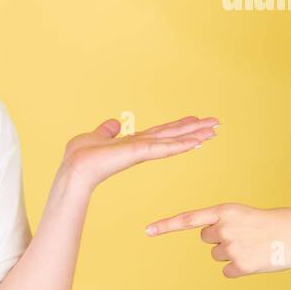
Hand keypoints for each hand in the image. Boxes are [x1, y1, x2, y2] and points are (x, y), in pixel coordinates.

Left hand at [60, 115, 217, 191]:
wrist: (75, 168)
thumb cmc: (81, 156)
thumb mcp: (95, 136)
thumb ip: (107, 130)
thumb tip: (114, 123)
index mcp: (134, 143)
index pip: (161, 133)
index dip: (178, 127)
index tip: (195, 121)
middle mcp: (142, 147)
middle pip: (172, 135)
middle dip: (194, 130)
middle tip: (216, 124)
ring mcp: (142, 150)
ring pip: (173, 140)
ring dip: (194, 135)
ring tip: (214, 130)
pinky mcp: (139, 153)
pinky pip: (163, 147)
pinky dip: (180, 144)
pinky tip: (196, 142)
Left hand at [144, 202, 290, 277]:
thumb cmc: (272, 223)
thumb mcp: (243, 215)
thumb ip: (223, 223)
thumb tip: (210, 239)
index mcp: (223, 212)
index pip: (188, 219)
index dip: (166, 225)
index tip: (147, 231)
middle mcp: (223, 228)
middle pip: (206, 239)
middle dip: (219, 240)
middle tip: (244, 236)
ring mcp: (231, 247)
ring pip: (218, 255)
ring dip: (232, 254)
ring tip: (254, 246)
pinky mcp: (241, 265)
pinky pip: (229, 271)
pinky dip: (240, 269)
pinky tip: (256, 260)